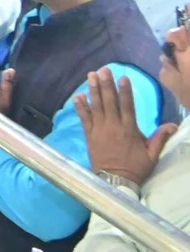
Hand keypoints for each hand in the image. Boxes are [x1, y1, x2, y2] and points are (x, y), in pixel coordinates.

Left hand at [74, 68, 176, 186]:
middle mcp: (113, 127)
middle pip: (109, 102)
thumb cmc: (135, 167)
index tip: (123, 77)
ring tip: (91, 76)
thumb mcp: (152, 154)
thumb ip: (160, 138)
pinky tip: (77, 95)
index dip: (125, 91)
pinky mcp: (89, 135)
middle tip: (103, 69)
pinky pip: (84, 118)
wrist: (115, 182)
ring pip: (96, 107)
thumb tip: (173, 124)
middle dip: (106, 85)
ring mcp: (99, 130)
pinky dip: (80, 107)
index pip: (127, 106)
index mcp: (129, 130)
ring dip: (93, 90)